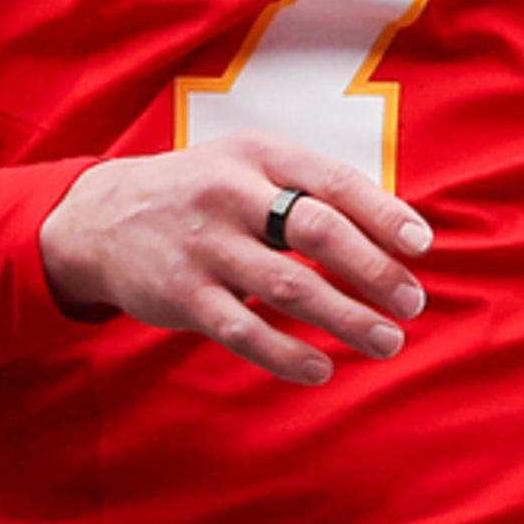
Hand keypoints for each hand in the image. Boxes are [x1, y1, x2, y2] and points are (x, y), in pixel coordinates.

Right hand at [37, 132, 432, 384]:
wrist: (101, 219)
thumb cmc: (201, 192)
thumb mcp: (248, 165)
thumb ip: (309, 189)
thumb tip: (393, 232)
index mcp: (258, 154)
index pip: (333, 181)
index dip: (383, 214)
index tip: (421, 246)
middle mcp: (231, 194)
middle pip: (317, 232)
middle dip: (373, 271)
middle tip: (412, 302)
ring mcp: (204, 245)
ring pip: (288, 288)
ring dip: (345, 319)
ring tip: (386, 341)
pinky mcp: (182, 294)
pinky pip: (244, 330)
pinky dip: (287, 355)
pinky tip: (321, 369)